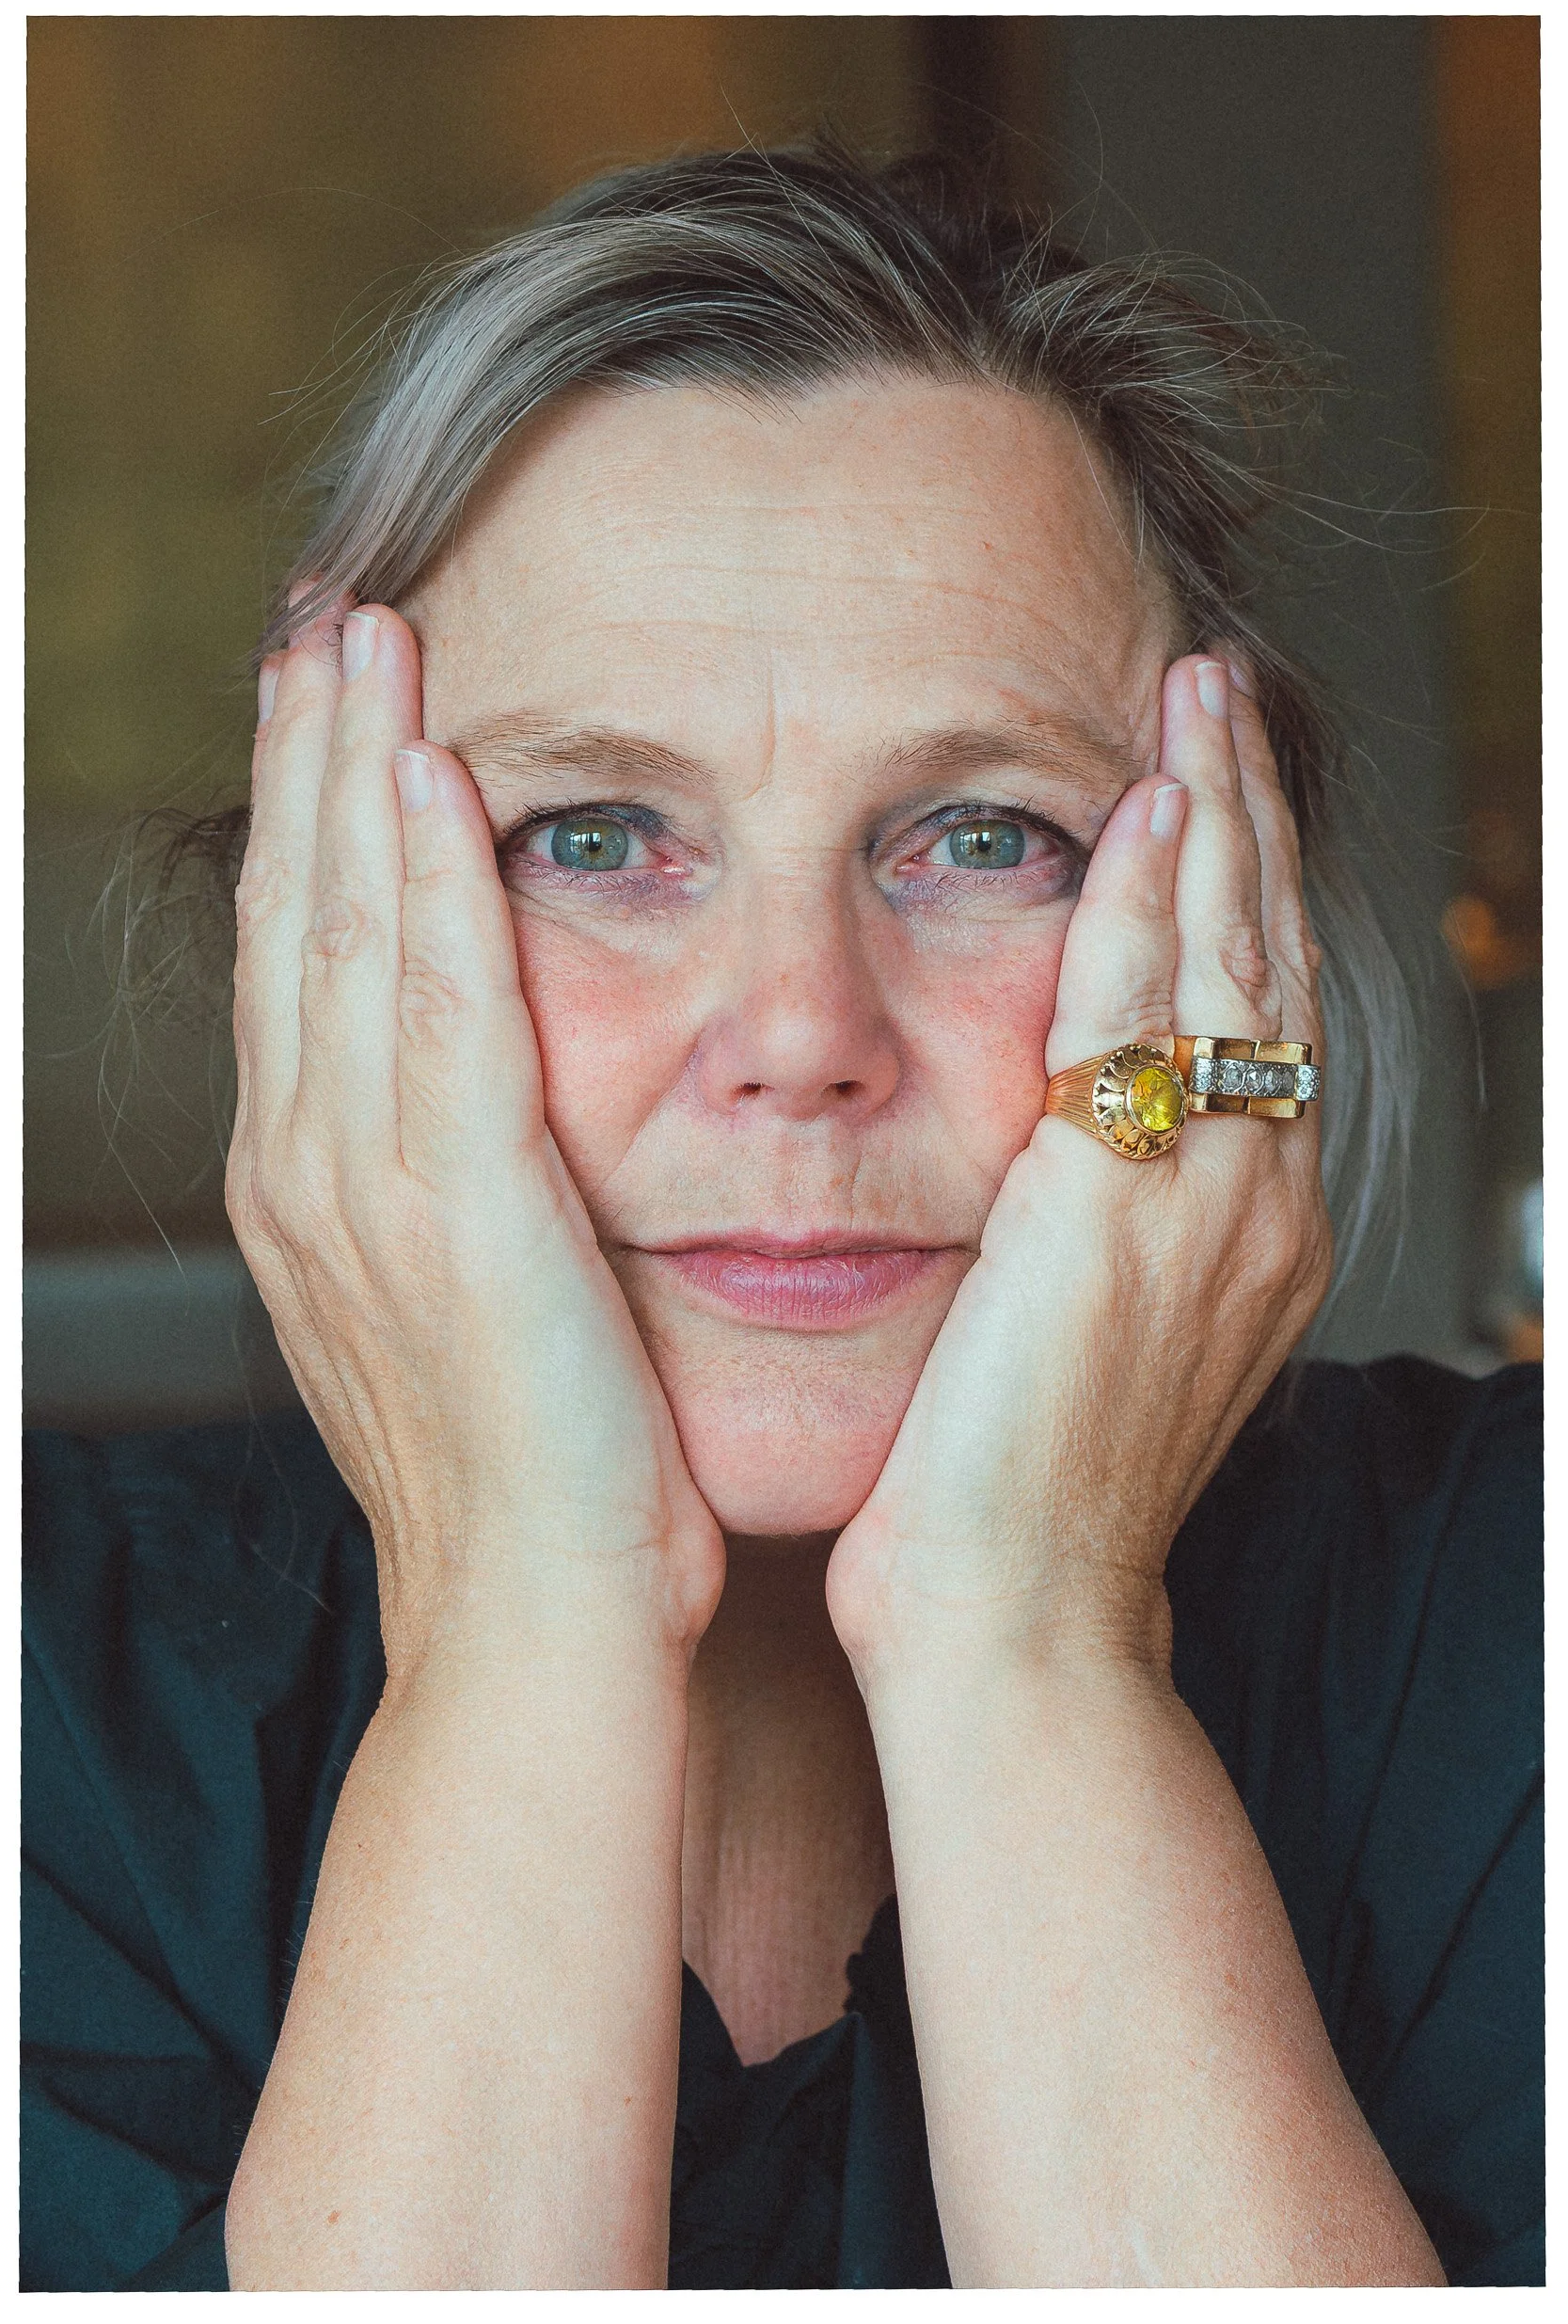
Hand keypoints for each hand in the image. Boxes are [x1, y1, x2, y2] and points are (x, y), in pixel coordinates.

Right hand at [227, 598, 722, 1681]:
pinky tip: (426, 768)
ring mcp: (362, 1187)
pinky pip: (432, 1007)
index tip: (329, 709)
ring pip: (343, 935)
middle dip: (305, 762)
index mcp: (315, 1191)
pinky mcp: (453, 1207)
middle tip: (325, 622)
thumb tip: (493, 1122)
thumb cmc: (540, 1485)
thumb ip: (461, 1196)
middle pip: (295, 920)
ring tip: (364, 638)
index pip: (302, 967)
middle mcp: (308, 1171)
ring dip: (348, 775)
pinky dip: (419, 881)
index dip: (308, 828)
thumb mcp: (475, 1312)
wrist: (539, 1625)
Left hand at [827, 654, 1331, 1675]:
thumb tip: (1048, 1177)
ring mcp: (1206, 1206)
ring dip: (1212, 817)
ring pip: (1225, 965)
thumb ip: (1086, 1239)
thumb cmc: (1015, 1506)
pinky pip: (1141, 1019)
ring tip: (1197, 698)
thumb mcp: (1076, 1346)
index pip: (1259, 1019)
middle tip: (1223, 691)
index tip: (1216, 788)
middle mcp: (1256, 1203)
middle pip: (1268, 964)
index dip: (1246, 893)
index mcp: (1248, 1232)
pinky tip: (1143, 807)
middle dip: (1249, 816)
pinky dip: (1148, 905)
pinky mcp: (1113, 1210)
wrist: (1017, 1632)